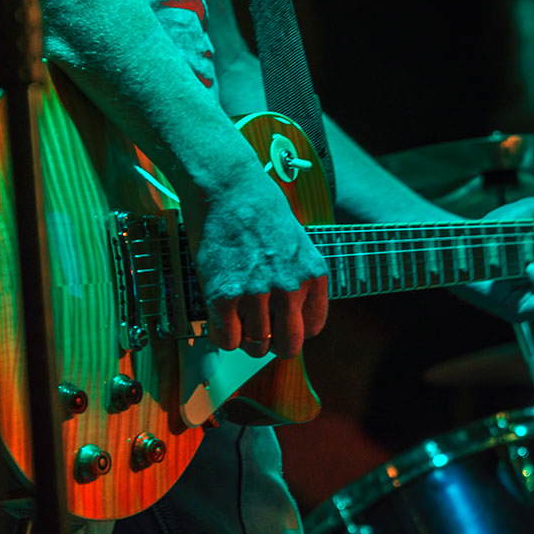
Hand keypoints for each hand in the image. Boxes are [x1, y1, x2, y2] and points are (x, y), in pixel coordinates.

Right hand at [186, 166, 327, 358]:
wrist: (229, 187)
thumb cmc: (260, 210)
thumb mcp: (297, 243)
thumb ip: (298, 279)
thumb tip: (287, 313)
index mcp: (313, 275)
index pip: (312, 328)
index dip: (294, 331)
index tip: (281, 327)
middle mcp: (290, 287)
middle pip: (288, 346)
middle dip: (273, 345)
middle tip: (260, 335)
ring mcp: (257, 293)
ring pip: (254, 345)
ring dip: (244, 338)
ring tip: (236, 319)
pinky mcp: (224, 295)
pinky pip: (227, 339)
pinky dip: (222, 336)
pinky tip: (220, 320)